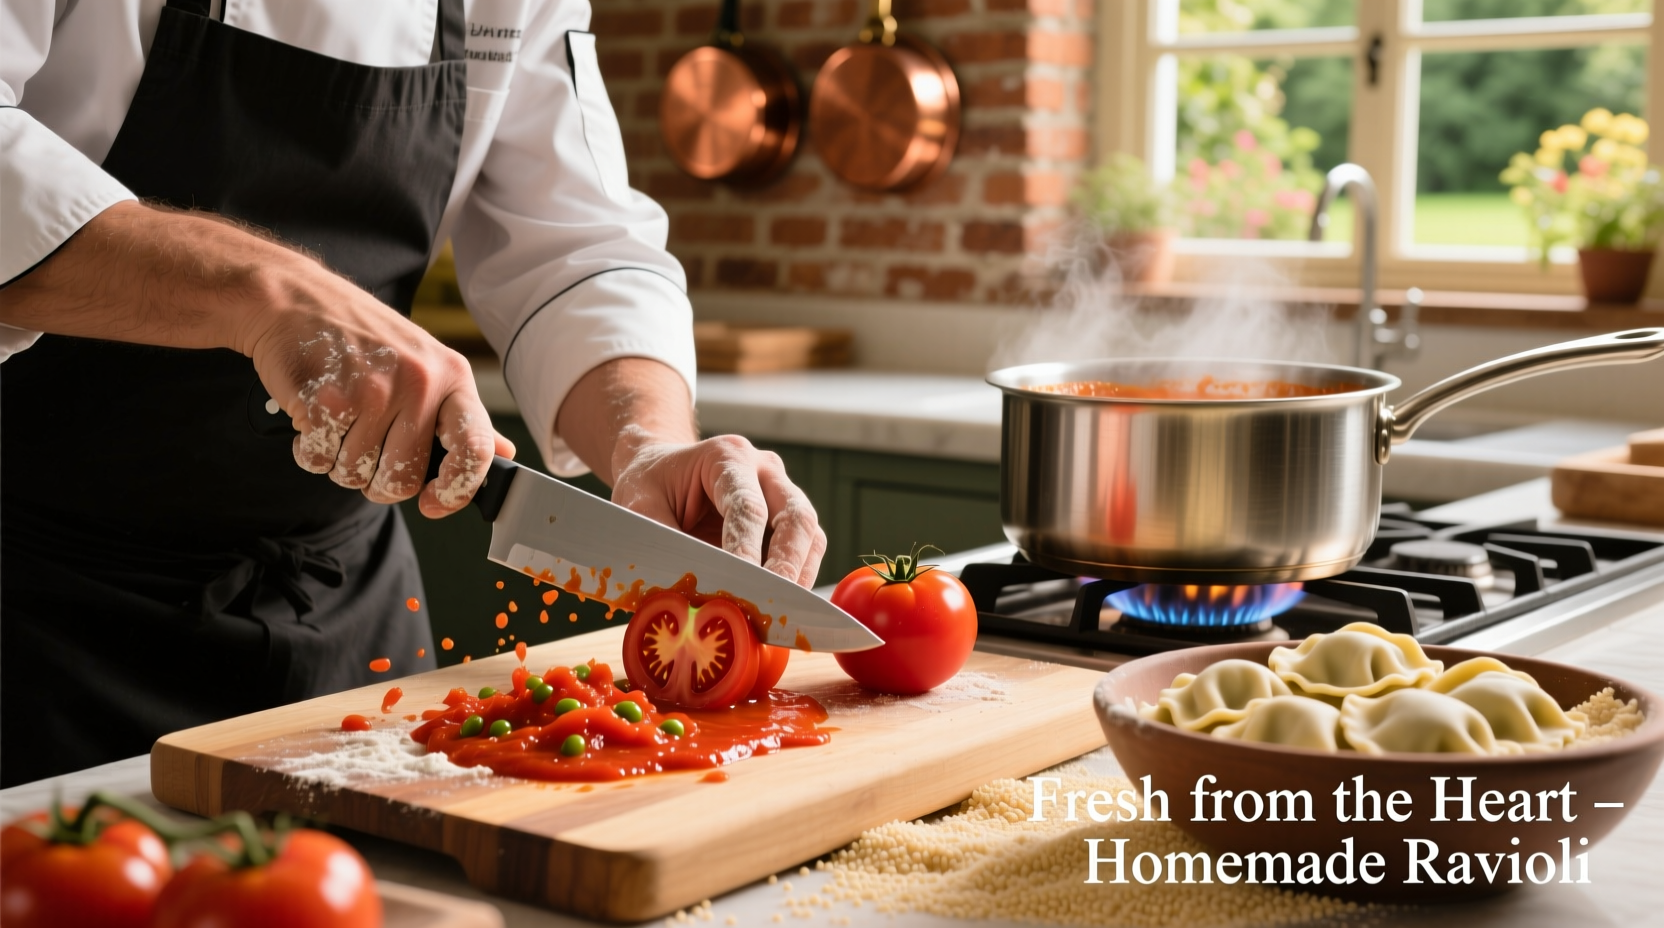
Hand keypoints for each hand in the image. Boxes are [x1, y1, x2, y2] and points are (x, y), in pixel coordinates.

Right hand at [236, 264, 514, 517]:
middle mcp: (419, 382)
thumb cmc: (363, 339)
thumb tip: (504, 455)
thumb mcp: (427, 365)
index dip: (458, 489)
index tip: (433, 503)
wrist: (293, 298)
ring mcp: (373, 390)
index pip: (476, 448)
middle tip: (366, 448)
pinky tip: (313, 416)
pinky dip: (309, 451)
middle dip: (377, 480)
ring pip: (355, 475)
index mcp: (452, 376)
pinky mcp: (326, 399)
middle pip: (403, 480)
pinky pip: (319, 461)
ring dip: (339, 462)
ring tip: (339, 421)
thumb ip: (464, 417)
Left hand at [610, 433, 826, 585]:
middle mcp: (764, 470)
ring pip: (810, 535)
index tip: (743, 589)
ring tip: (780, 612)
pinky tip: (777, 604)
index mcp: (728, 456)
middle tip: (774, 605)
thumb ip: (664, 544)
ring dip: (800, 576)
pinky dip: (797, 579)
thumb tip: (689, 592)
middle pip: (796, 517)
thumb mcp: (639, 505)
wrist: (660, 467)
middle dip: (788, 566)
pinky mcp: (786, 519)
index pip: (749, 508)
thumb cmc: (650, 483)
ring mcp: (781, 493)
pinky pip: (806, 549)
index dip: (748, 552)